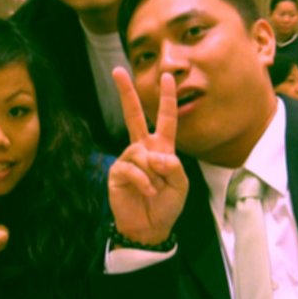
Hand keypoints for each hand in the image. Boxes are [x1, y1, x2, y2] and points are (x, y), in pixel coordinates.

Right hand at [108, 68, 188, 245]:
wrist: (150, 228)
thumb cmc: (167, 205)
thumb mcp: (181, 185)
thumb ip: (174, 166)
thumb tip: (155, 155)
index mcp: (161, 148)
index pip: (166, 119)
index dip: (167, 99)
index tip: (167, 77)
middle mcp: (143, 149)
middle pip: (134, 115)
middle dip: (126, 93)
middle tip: (117, 71)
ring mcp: (128, 160)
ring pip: (139, 152)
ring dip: (152, 172)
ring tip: (155, 188)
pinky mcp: (117, 172)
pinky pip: (131, 168)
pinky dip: (143, 181)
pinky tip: (147, 192)